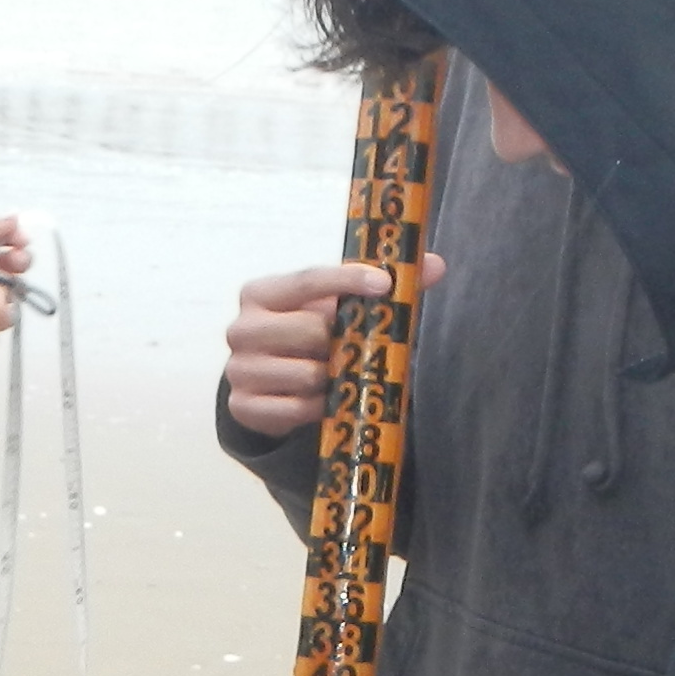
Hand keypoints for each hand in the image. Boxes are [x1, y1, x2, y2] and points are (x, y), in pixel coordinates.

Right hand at [220, 253, 441, 437]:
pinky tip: (326, 400)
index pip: (307, 279)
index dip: (347, 279)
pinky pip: (295, 410)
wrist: (267, 383)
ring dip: (335, 378)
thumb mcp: (335, 307)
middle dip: (343, 341)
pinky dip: (318, 407)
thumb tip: (436, 265)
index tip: (386, 285)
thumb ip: (381, 286)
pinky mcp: (243, 407)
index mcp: (260, 292)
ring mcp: (238, 369)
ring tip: (341, 375)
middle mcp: (241, 328)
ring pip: (307, 375)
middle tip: (361, 347)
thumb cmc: (308, 335)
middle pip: (310, 331)